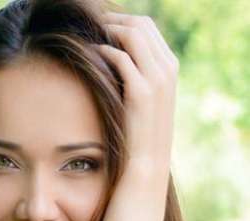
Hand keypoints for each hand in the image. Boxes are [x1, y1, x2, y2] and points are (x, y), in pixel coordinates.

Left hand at [94, 11, 178, 185]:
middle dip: (115, 20)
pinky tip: (91, 54)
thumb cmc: (137, 130)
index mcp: (170, 66)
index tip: (102, 24)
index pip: (148, 27)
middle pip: (141, 25)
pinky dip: (104, 51)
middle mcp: (167, 68)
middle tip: (92, 24)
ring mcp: (157, 79)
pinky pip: (120, 58)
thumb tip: (113, 54)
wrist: (145, 161)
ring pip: (132, 35)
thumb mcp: (143, 97)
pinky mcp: (141, 92)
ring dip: (108, 31)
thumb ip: (136, 74)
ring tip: (89, 35)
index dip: (123, 21)